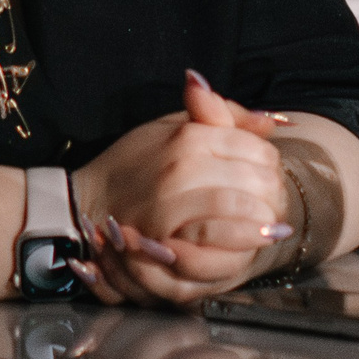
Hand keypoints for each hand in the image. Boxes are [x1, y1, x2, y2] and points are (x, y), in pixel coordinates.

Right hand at [69, 72, 289, 307]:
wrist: (85, 202)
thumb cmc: (134, 165)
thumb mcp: (173, 128)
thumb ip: (222, 118)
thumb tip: (271, 121)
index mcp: (188, 134)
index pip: (256, 148)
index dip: (269, 166)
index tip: (265, 178)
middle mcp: (182, 161)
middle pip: (257, 177)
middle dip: (272, 194)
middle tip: (271, 205)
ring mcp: (171, 197)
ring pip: (244, 205)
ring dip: (264, 218)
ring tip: (270, 226)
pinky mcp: (162, 231)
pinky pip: (217, 234)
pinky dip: (243, 239)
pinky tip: (256, 241)